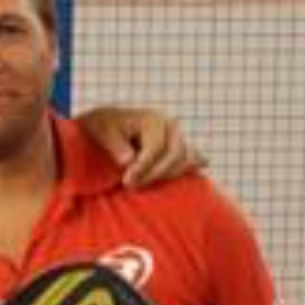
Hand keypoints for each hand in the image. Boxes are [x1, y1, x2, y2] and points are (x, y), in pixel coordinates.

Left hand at [79, 104, 206, 188]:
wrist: (109, 125)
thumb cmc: (105, 127)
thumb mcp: (103, 131)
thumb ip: (115, 146)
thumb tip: (128, 160)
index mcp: (153, 119)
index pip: (155, 147)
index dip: (142, 167)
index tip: (127, 181)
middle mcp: (170, 126)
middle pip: (174, 154)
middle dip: (154, 174)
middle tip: (131, 186)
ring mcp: (177, 137)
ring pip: (182, 161)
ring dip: (164, 176)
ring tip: (140, 185)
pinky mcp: (178, 149)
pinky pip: (189, 160)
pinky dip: (191, 166)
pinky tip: (202, 165)